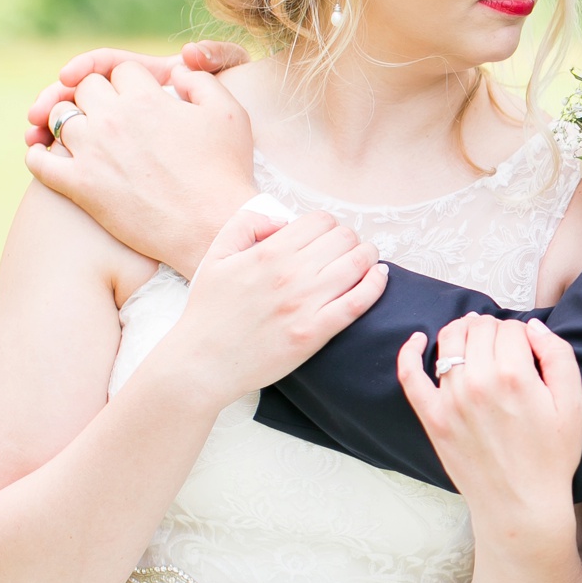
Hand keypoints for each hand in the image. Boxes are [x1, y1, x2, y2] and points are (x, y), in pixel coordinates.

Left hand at [25, 61, 256, 276]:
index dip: (130, 81)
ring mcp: (92, 153)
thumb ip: (200, 81)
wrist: (214, 227)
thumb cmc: (227, 171)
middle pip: (85, 88)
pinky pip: (40, 162)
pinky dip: (38, 154)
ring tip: (84, 134)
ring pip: (59, 118)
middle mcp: (113, 119)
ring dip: (69, 120)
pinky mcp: (80, 187)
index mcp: (146, 99)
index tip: (137, 96)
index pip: (120, 70)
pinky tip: (47, 155)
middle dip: (98, 94)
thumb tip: (175, 70)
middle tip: (111, 113)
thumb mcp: (230, 114)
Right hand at [156, 207, 387, 406]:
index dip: (327, 226)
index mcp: (268, 252)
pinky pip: (359, 301)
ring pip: (358, 263)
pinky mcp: (316, 332)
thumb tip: (282, 219)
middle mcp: (290, 274)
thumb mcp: (216, 256)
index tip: (326, 238)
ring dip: (367, 256)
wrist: (203, 363)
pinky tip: (379, 277)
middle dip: (349, 239)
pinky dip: (376, 284)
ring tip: (366, 260)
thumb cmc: (209, 311)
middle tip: (345, 251)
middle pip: (343, 238)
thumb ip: (245, 224)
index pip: (320, 221)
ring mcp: (305, 304)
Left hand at [396, 316, 581, 534]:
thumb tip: (533, 326)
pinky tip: (418, 340)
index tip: (526, 347)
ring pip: (450, 341)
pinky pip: (410, 375)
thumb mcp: (572, 405)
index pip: (511, 328)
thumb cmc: (551, 458)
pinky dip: (409, 352)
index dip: (521, 332)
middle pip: (480, 329)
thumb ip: (559, 356)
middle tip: (503, 343)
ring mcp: (450, 400)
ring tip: (473, 336)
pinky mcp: (433, 418)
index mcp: (515, 376)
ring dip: (462, 331)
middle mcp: (479, 382)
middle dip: (493, 328)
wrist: (522, 505)